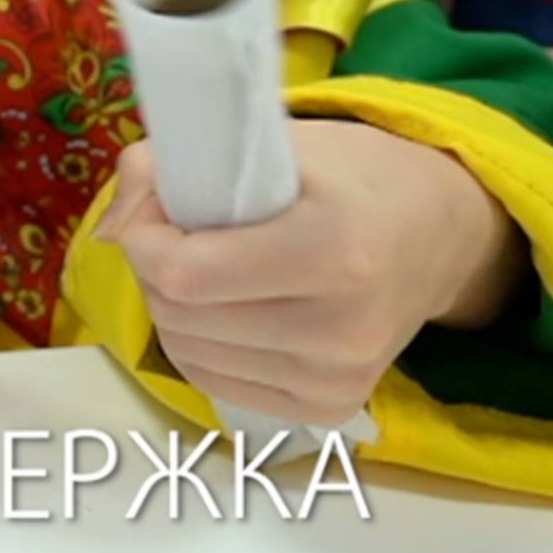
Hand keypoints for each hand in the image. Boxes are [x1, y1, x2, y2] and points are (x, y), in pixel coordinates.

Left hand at [102, 119, 521, 425]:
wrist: (439, 235)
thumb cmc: (352, 179)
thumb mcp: (276, 144)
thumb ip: (180, 166)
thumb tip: (113, 226)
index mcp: (334, 249)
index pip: (184, 272)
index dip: (144, 235)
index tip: (154, 205)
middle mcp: (342, 327)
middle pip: (178, 313)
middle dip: (155, 266)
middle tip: (180, 231)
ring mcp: (337, 378)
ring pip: (185, 352)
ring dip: (174, 306)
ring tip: (208, 266)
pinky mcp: (329, 408)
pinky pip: (213, 381)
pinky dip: (198, 342)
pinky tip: (226, 307)